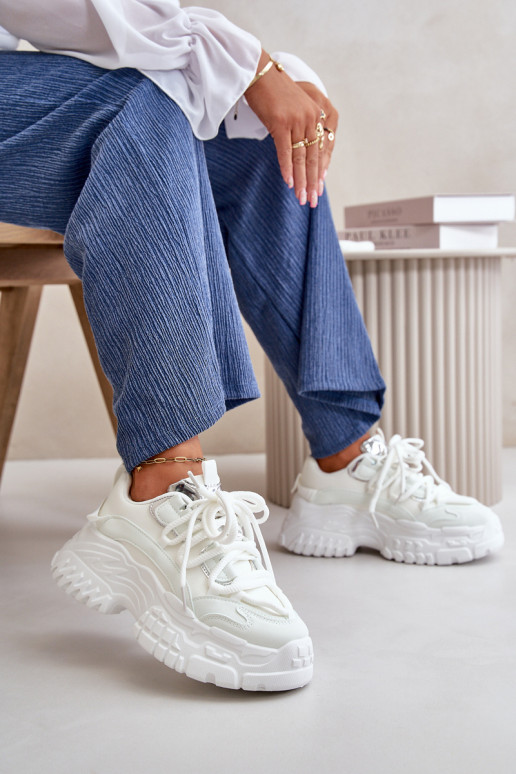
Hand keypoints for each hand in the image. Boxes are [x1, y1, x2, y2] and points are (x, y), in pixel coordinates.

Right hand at [245, 51, 338, 207]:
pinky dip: (287, 168)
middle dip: (312, 182)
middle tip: (312, 200)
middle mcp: (311, 118)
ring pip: (301, 157)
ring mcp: (296, 120)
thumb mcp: (292, 110)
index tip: (318, 188)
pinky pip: (285, 151)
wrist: (258, 72)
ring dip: (300, 180)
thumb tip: (298, 151)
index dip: (319, 171)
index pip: (321, 149)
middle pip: (313, 157)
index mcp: (316, 115)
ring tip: (301, 197)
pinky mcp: (281, 122)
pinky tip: (288, 182)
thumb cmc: (272, 92)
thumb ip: (299, 128)